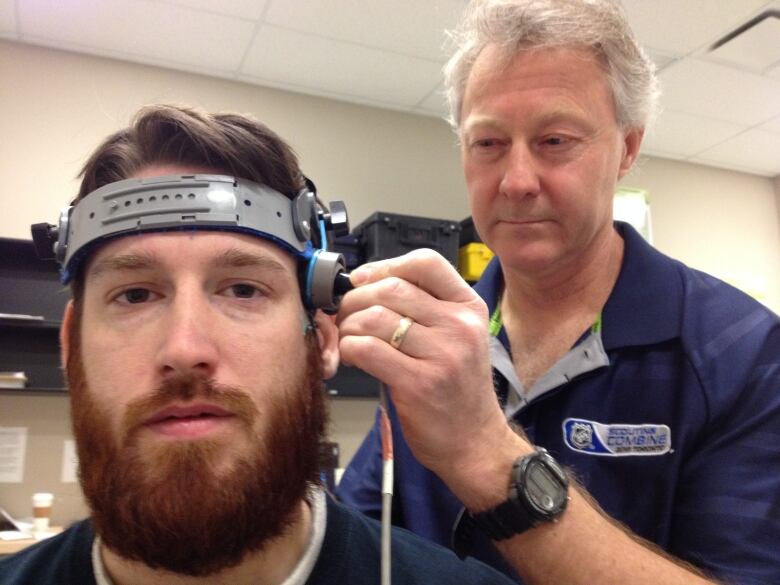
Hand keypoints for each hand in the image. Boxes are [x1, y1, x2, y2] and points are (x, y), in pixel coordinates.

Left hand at [337, 249, 525, 504]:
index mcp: (469, 307)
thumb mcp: (458, 338)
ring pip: (375, 317)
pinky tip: (352, 357)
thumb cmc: (457, 389)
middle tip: (345, 314)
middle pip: (391, 288)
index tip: (364, 280)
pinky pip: (367, 349)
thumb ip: (424, 308)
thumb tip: (364, 283)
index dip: (385, 265)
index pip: (425, 262)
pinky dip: (349, 349)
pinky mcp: (419, 383)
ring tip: (348, 338)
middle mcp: (460, 326)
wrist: (475, 443)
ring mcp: (442, 354)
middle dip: (356, 298)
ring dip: (349, 325)